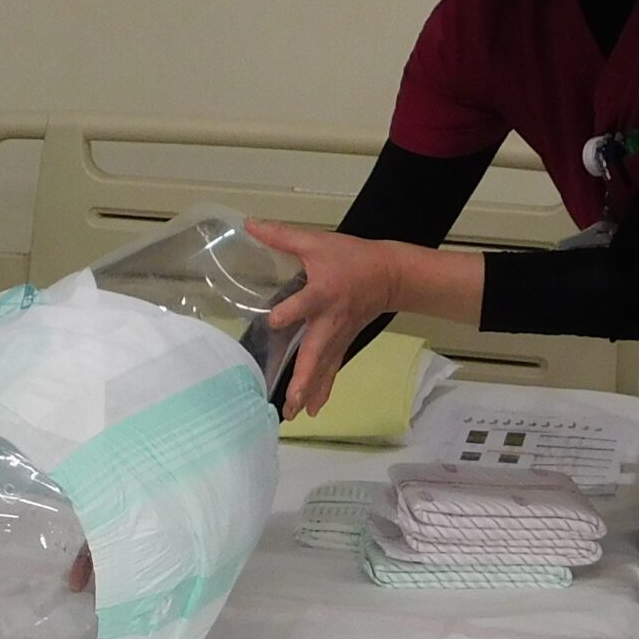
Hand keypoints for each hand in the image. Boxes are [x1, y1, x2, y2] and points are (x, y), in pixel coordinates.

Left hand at [245, 221, 402, 418]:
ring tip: (295, 416)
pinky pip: (332, 371)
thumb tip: (249, 223)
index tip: (275, 320)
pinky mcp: (343, 345)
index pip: (304, 304)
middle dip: (304, 378)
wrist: (389, 274)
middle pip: (316, 352)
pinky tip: (312, 411)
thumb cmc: (350, 257)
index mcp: (322, 293)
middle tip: (290, 401)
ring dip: (310, 393)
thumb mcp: (317, 242)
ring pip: (323, 368)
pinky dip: (323, 391)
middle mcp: (329, 321)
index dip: (289, 312)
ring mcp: (338, 337)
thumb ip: (282, 235)